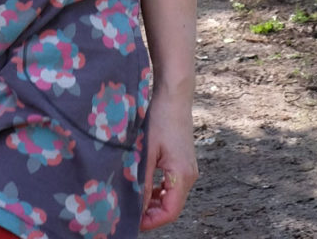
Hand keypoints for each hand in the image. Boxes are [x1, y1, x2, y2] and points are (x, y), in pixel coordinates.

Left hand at [139, 92, 198, 230]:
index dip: (151, 221)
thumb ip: (142, 179)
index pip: (170, 212)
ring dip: (154, 201)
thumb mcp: (147, 150)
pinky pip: (172, 184)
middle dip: (151, 213)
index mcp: (182, 175)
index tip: (133, 222)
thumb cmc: (161, 118)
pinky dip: (158, 189)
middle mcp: (189, 175)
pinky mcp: (183, 160)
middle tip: (128, 211)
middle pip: (172, 206)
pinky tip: (143, 185)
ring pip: (171, 195)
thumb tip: (135, 204)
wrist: (174, 95)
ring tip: (132, 200)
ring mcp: (187, 168)